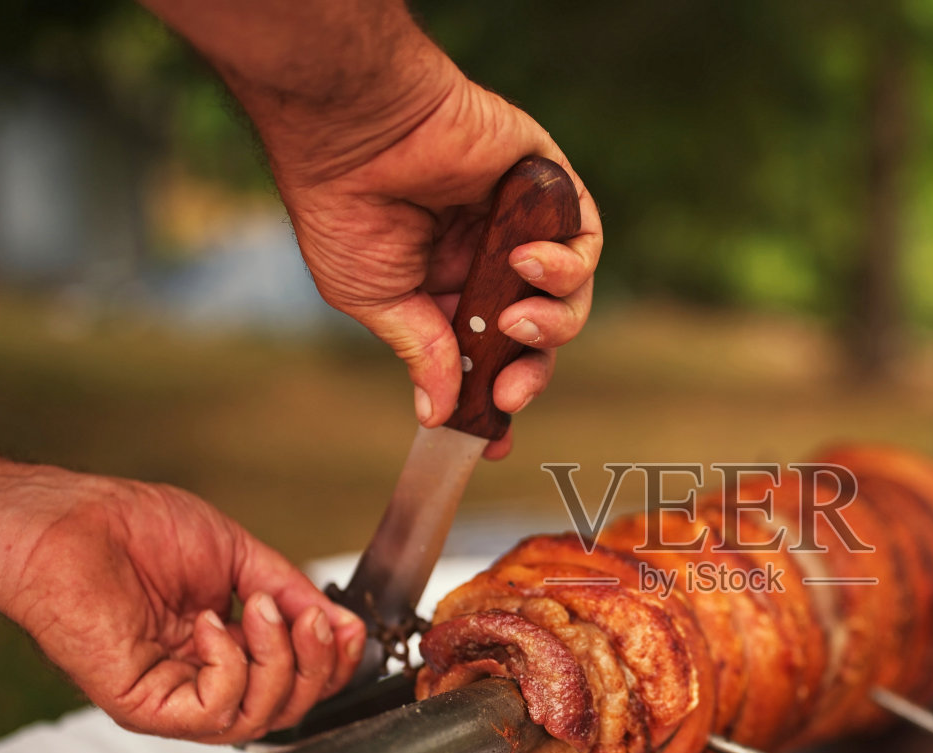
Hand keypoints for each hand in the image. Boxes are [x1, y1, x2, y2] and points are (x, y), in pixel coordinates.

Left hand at [0, 467, 367, 742]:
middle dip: (317, 664)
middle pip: (290, 710)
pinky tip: (209, 623)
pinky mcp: (145, 706)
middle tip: (308, 618)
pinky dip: (230, 665)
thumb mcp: (240, 556)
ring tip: (256, 608)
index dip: (333, 662)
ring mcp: (173, 698)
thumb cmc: (133, 529)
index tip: (348, 626)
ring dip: (278, 661)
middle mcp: (200, 682)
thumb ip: (292, 595)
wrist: (70, 522)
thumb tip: (345, 626)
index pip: (298, 684)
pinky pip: (216, 712)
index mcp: (223, 652)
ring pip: (260, 719)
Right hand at [240, 45, 603, 456]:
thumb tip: (439, 413)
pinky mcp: (549, 186)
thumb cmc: (346, 208)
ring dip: (552, 324)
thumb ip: (421, 352)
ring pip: (569, 295)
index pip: (492, 355)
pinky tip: (527, 263)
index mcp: (447, 288)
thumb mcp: (376, 301)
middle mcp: (489, 259)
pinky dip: (567, 265)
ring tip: (515, 322)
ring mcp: (522, 224)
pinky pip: (585, 240)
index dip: (499, 398)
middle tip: (510, 393)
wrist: (354, 132)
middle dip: (530, 373)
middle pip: (538, 335)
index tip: (497, 441)